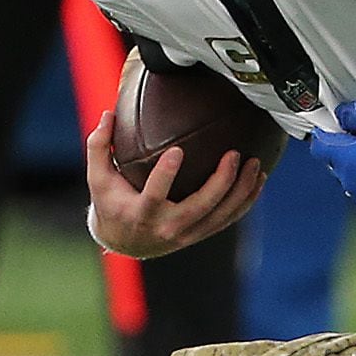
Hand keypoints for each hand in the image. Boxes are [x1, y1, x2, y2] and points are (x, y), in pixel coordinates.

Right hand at [84, 114, 264, 257]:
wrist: (123, 242)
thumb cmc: (111, 202)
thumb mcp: (98, 177)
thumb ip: (100, 145)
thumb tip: (108, 113)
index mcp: (141, 212)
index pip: (155, 195)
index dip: (165, 175)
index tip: (176, 150)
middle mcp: (167, 227)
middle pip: (200, 207)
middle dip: (220, 182)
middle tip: (234, 155)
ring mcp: (187, 234)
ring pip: (220, 215)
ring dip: (241, 191)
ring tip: (255, 164)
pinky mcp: (200, 234)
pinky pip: (227, 219)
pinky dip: (245, 201)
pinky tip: (258, 180)